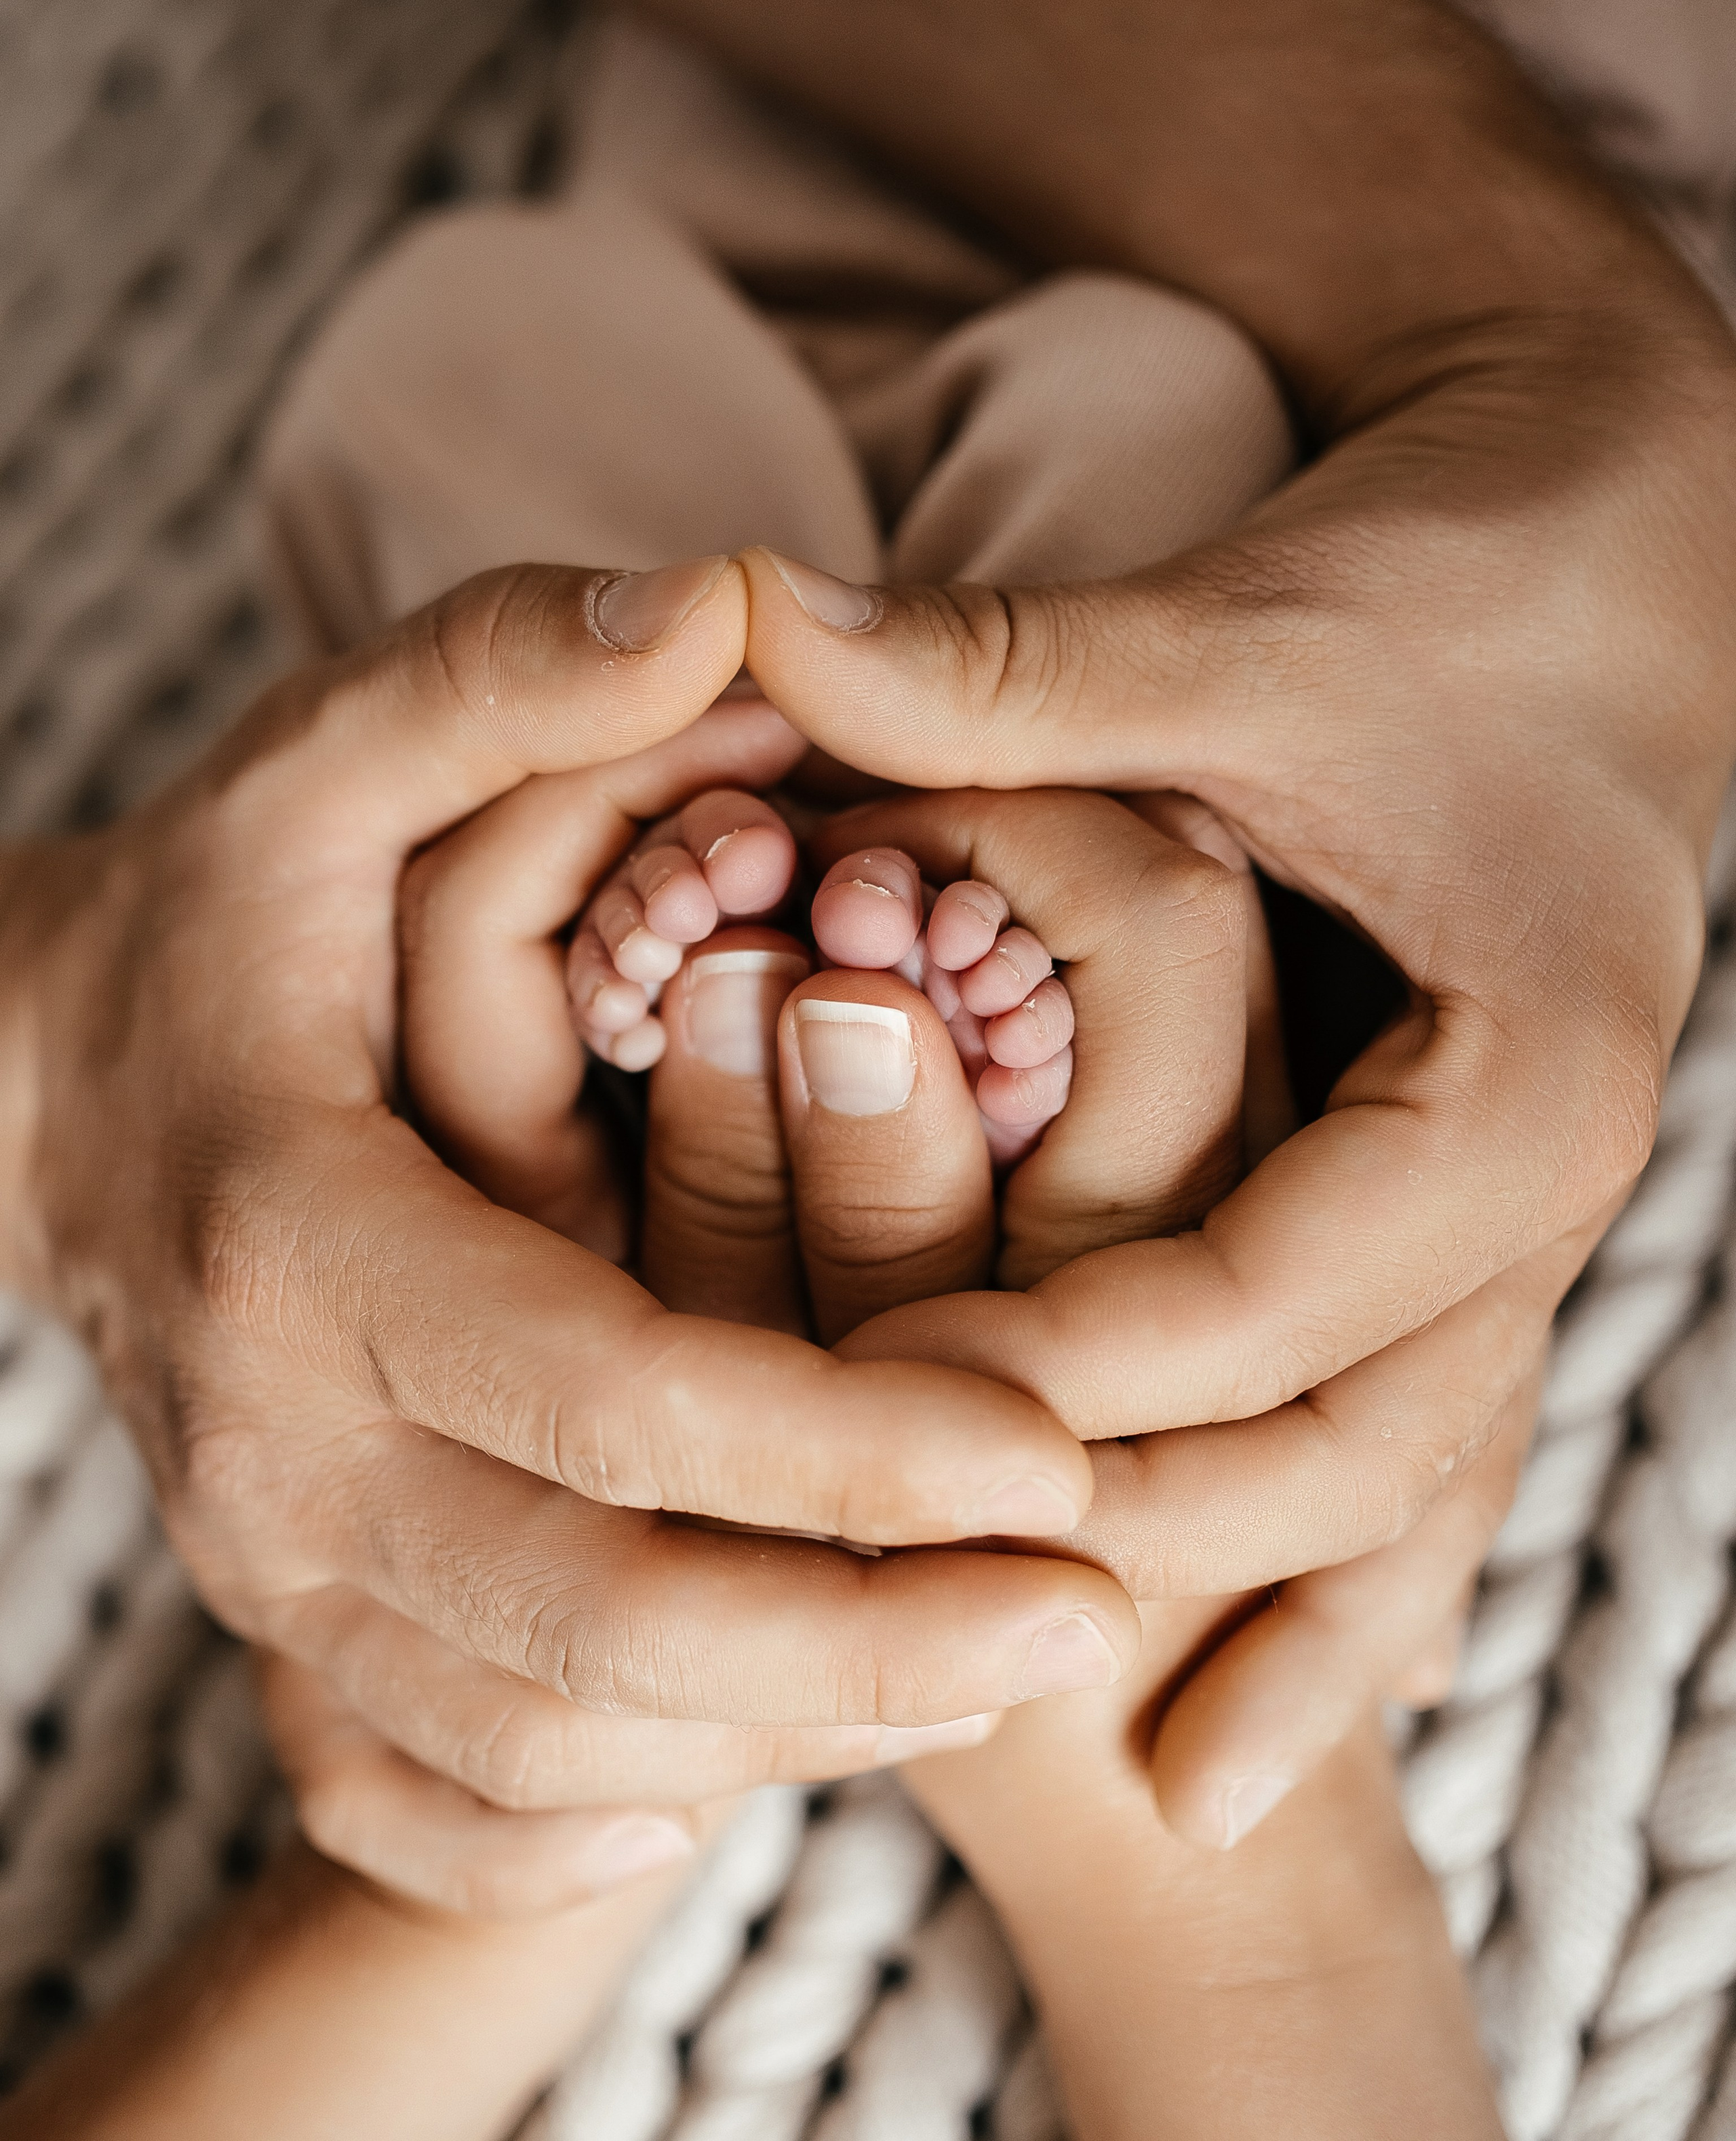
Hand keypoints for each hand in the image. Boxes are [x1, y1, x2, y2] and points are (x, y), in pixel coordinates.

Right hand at [0, 556, 1132, 1857]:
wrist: (52, 1093)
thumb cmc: (233, 915)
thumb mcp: (338, 753)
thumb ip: (516, 672)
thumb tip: (732, 600)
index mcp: (300, 1245)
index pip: (609, 1397)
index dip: (841, 1448)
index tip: (1056, 1459)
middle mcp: (270, 1454)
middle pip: (597, 1624)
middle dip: (864, 1642)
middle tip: (1092, 1608)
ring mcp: (264, 1574)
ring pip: (547, 1744)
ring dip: (786, 1733)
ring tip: (995, 1663)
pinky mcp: (283, 1635)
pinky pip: (442, 1803)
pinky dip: (610, 1821)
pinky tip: (761, 1763)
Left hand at [737, 259, 1735, 1835]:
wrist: (1623, 567)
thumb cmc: (1437, 594)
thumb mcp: (1238, 638)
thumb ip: (1005, 677)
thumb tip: (740, 621)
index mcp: (1512, 1081)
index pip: (1270, 1294)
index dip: (1062, 1360)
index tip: (863, 1390)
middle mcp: (1546, 1189)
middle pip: (1354, 1443)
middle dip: (1140, 1518)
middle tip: (912, 1570)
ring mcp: (1528, 1227)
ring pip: (1407, 1486)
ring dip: (1272, 1625)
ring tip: (1149, 1799)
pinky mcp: (1479, 1226)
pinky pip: (1430, 1449)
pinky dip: (1350, 1598)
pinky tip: (1258, 1738)